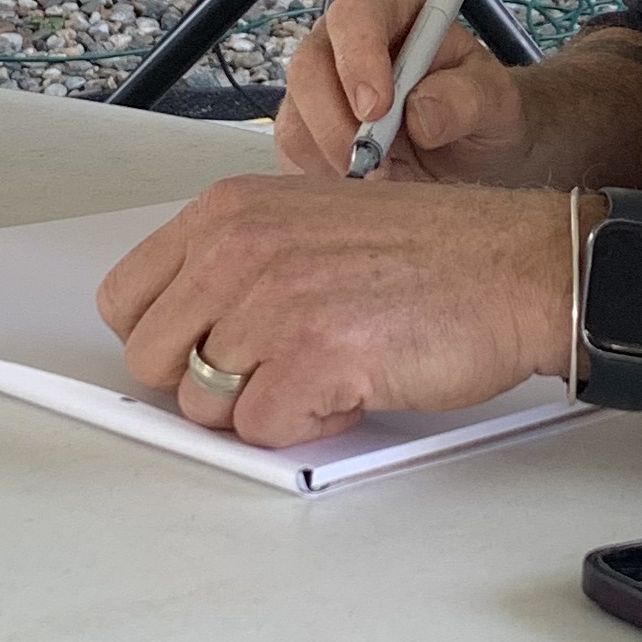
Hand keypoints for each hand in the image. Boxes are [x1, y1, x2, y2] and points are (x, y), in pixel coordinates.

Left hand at [97, 177, 573, 447]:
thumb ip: (237, 262)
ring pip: (208, 406)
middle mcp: (239, 249)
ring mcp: (273, 302)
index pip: (126, 300)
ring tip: (330, 365)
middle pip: (153, 361)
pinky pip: (264, 431)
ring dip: (270, 404)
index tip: (209, 349)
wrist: (515, 266)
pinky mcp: (314, 356)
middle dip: (209, 383)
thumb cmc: (430, 251)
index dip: (168, 340)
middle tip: (276, 367)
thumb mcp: (307, 220)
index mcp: (228, 210)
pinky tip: (353, 385)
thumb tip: (184, 330)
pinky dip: (310, 425)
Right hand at [276, 0, 531, 182]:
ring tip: (383, 178)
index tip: (377, 108)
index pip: (355, 16)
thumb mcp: (496, 101)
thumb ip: (468, 98)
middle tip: (373, 162)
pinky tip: (363, 185)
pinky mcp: (307, 130)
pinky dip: (322, 176)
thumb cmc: (482, 111)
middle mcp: (344, 42)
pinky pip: (294, 152)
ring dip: (330, 156)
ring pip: (295, 116)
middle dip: (335, 121)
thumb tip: (419, 114)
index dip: (358, 58)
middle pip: (308, 66)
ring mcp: (319, 87)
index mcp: (392, 12)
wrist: (473, 152)